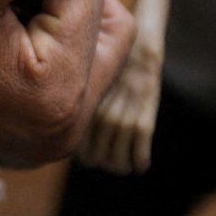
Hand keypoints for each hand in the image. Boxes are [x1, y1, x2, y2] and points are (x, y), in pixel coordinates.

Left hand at [77, 36, 162, 173]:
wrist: (138, 48)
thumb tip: (71, 128)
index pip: (80, 149)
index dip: (88, 158)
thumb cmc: (113, 66)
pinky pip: (139, 152)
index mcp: (85, 109)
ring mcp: (121, 120)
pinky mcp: (143, 119)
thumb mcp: (92, 85)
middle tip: (112, 162)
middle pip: (97, 159)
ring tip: (125, 166)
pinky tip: (141, 165)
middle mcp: (100, 117)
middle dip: (105, 164)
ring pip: (117, 161)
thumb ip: (85, 107)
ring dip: (121, 167)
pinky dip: (139, 162)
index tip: (95, 157)